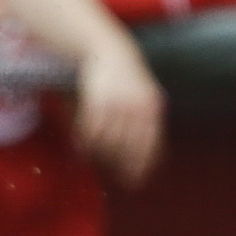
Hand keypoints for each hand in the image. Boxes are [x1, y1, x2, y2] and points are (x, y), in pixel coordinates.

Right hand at [74, 45, 162, 184]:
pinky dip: (85, 144)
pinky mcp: (97, 101)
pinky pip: (91, 132)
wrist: (108, 52)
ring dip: (101, 155)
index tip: (135, 183)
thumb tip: (142, 160)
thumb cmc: (125, 82)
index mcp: (153, 109)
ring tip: (96, 159)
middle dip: (121, 165)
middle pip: (129, 148)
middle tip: (115, 176)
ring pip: (108, 142)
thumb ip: (142, 126)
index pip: (151, 145)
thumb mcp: (142, 100)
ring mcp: (118, 105)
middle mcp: (138, 109)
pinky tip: (82, 149)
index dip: (142, 166)